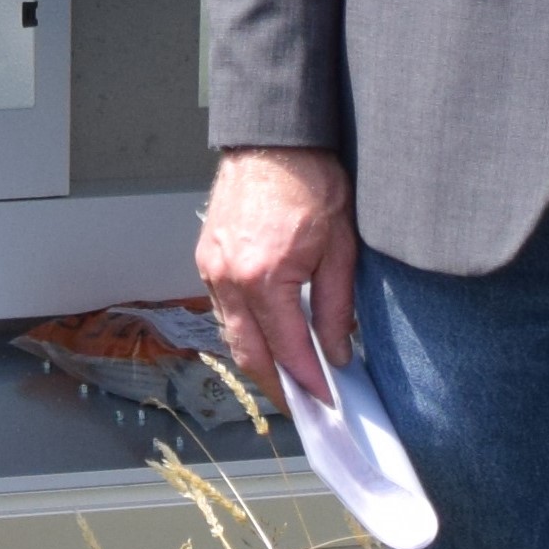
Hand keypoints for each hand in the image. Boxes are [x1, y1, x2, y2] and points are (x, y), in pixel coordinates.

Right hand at [198, 146, 359, 412]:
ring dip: (258, 361)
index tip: (328, 402)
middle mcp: (228, 279)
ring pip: (231, 334)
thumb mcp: (341, 248)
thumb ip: (336, 306)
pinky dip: (244, 332)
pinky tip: (267, 339)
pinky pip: (223, 310)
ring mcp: (212, 269)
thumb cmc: (312, 184)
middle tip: (305, 409)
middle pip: (249, 354)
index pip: (288, 350)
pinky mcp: (207, 259)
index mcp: (263, 278)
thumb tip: (337, 352)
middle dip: (278, 387)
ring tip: (289, 381)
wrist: (274, 139)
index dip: (309, 381)